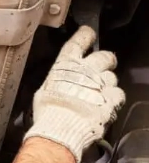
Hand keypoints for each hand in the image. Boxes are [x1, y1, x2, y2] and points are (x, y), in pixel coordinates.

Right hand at [24, 26, 125, 162]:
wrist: (61, 130)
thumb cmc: (48, 113)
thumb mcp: (42, 92)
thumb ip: (56, 82)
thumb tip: (58, 83)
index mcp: (66, 65)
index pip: (78, 42)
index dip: (85, 35)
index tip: (88, 33)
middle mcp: (86, 70)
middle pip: (104, 56)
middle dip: (105, 59)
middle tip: (104, 65)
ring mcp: (101, 84)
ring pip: (111, 76)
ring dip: (106, 83)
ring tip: (98, 94)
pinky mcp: (112, 99)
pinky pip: (118, 93)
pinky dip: (113, 98)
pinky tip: (105, 104)